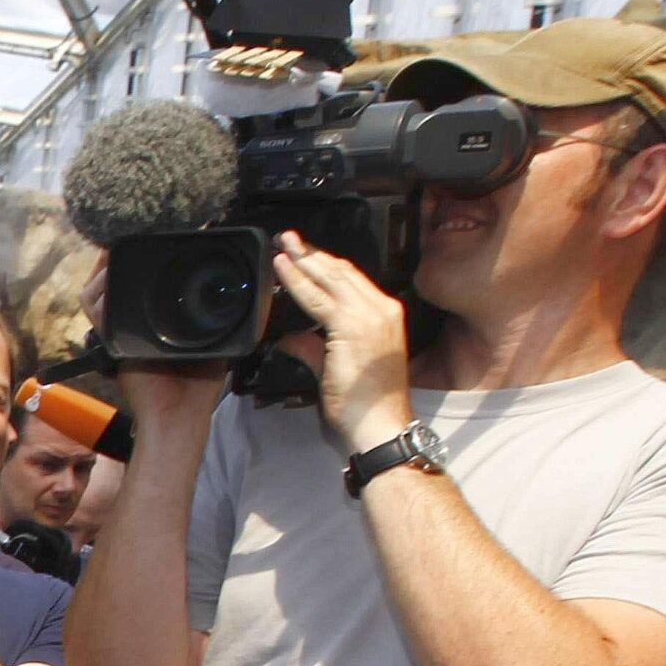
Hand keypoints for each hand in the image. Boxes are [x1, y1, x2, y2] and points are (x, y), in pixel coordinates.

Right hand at [84, 251, 228, 442]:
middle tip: (131, 239)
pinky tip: (110, 273)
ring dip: (103, 270)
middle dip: (116, 259)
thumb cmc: (200, 385)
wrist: (181, 414)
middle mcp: (133, 326)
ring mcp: (119, 332)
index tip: (157, 241)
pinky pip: (94, 309)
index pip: (141, 286)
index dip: (142, 263)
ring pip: (96, 292)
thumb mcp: (216, 339)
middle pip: (113, 283)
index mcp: (155, 325)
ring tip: (116, 252)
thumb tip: (239, 288)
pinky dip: (98, 290)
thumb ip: (221, 315)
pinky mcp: (110, 340)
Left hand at [268, 231, 414, 453]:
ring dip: (303, 260)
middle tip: (288, 237)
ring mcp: (370, 316)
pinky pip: (318, 298)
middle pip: (342, 271)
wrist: (380, 427)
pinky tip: (283, 268)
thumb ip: (312, 350)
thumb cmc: (364, 408)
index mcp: (383, 317)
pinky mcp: (353, 327)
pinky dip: (297, 280)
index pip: (351, 281)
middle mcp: (381, 311)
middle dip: (312, 253)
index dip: (325, 264)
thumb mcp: (333, 372)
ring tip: (282, 245)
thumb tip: (290, 339)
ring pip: (331, 278)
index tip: (305, 253)